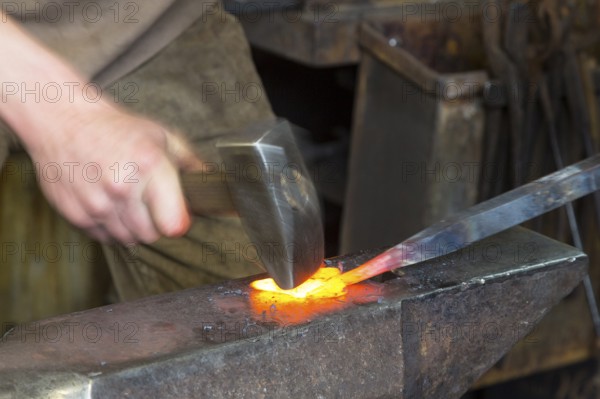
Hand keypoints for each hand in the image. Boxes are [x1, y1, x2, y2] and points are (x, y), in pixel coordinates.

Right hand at [25, 103, 198, 243]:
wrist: (63, 120)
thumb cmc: (116, 128)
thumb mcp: (161, 136)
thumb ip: (190, 162)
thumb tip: (212, 183)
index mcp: (148, 166)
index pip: (173, 223)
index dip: (178, 222)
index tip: (177, 215)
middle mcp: (121, 187)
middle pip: (151, 235)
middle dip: (155, 223)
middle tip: (149, 204)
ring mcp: (96, 203)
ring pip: (127, 239)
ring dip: (131, 227)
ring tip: (126, 201)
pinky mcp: (75, 214)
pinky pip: (103, 237)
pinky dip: (108, 227)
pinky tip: (107, 203)